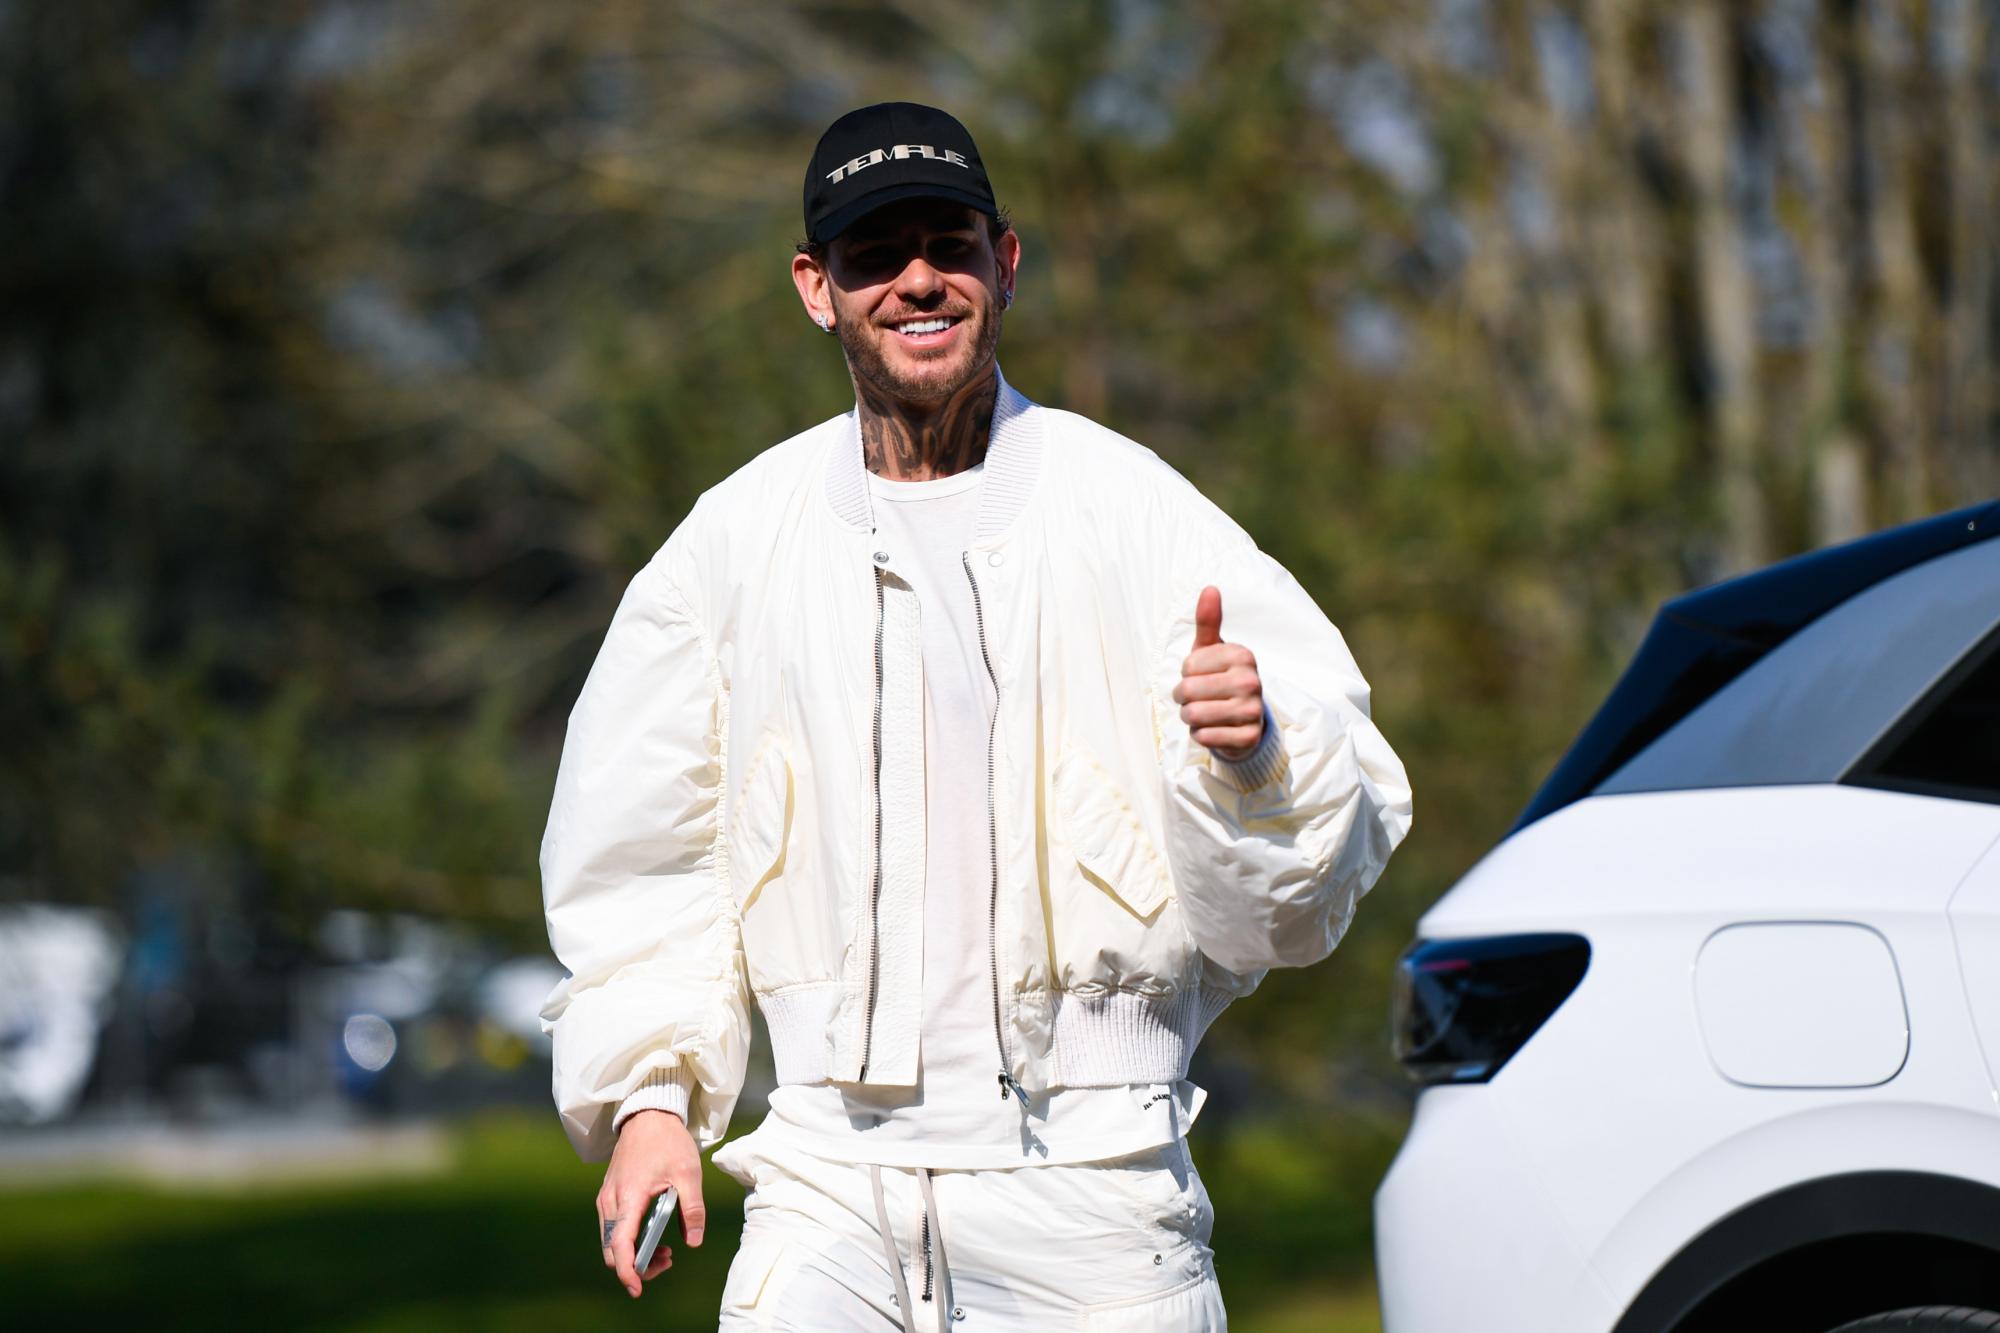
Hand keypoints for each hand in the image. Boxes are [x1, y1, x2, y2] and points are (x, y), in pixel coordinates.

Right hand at [598, 1108, 705, 1298]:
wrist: (648, 1115)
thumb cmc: (668, 1142)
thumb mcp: (689, 1173)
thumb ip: (692, 1209)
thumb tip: (694, 1241)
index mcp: (629, 1197)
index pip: (620, 1246)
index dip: (628, 1271)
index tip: (638, 1288)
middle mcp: (611, 1201)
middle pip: (612, 1251)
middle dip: (636, 1265)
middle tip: (668, 1259)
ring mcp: (606, 1199)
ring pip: (611, 1242)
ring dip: (633, 1254)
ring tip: (666, 1250)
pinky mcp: (608, 1196)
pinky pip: (612, 1229)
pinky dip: (628, 1241)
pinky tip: (652, 1235)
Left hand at [1173, 585, 1263, 760]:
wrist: (1243, 720)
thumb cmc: (1219, 678)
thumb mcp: (1211, 650)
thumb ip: (1208, 621)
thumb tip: (1209, 588)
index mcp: (1243, 655)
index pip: (1188, 665)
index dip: (1186, 673)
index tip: (1201, 675)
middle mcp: (1251, 681)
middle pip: (1187, 691)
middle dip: (1183, 698)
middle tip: (1197, 698)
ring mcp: (1252, 711)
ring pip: (1193, 715)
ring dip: (1190, 718)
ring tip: (1204, 713)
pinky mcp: (1248, 737)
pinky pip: (1205, 737)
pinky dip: (1201, 735)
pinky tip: (1214, 729)